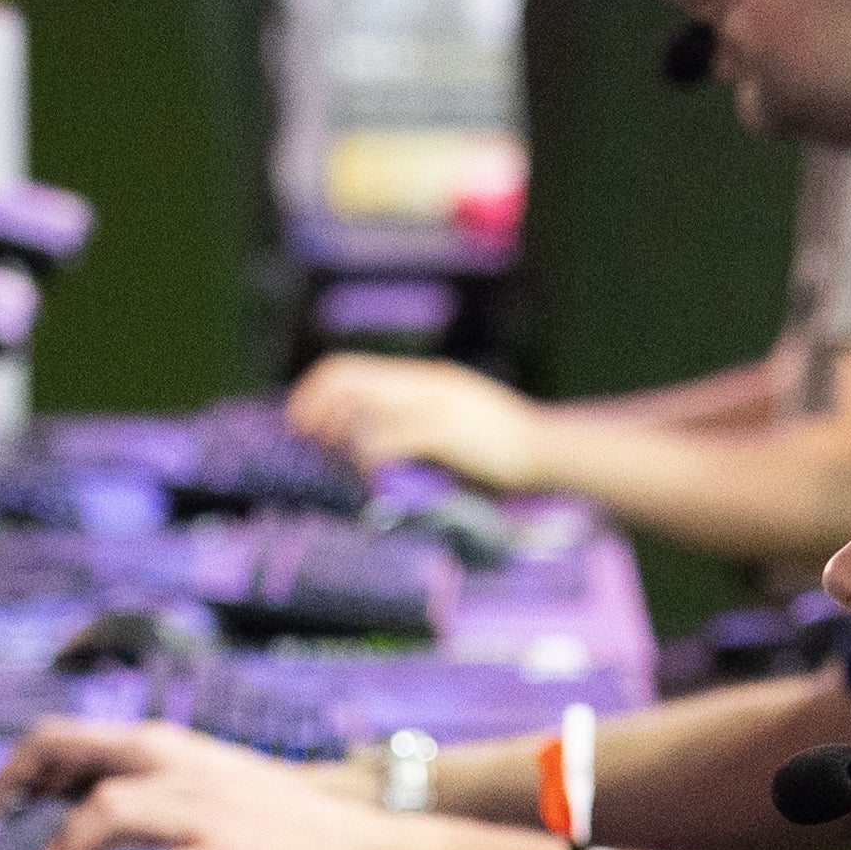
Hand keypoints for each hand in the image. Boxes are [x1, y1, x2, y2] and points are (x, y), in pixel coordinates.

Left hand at [0, 715, 362, 818]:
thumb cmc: (301, 835)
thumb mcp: (222, 793)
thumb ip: (163, 796)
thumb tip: (105, 813)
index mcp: (174, 749)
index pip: (75, 736)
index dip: (26, 765)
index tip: (2, 800)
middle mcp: (179, 766)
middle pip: (69, 748)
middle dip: (16, 780)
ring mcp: (201, 809)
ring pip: (101, 810)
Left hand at [283, 352, 556, 495]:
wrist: (551, 450)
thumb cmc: (504, 448)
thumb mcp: (456, 423)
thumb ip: (420, 424)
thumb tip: (376, 443)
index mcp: (424, 379)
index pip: (351, 368)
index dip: (315, 392)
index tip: (300, 423)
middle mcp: (424, 383)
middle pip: (345, 378)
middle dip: (312, 408)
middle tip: (300, 441)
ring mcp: (434, 404)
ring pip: (360, 407)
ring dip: (334, 435)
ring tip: (328, 462)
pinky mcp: (445, 432)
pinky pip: (387, 439)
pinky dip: (366, 459)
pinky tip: (364, 480)